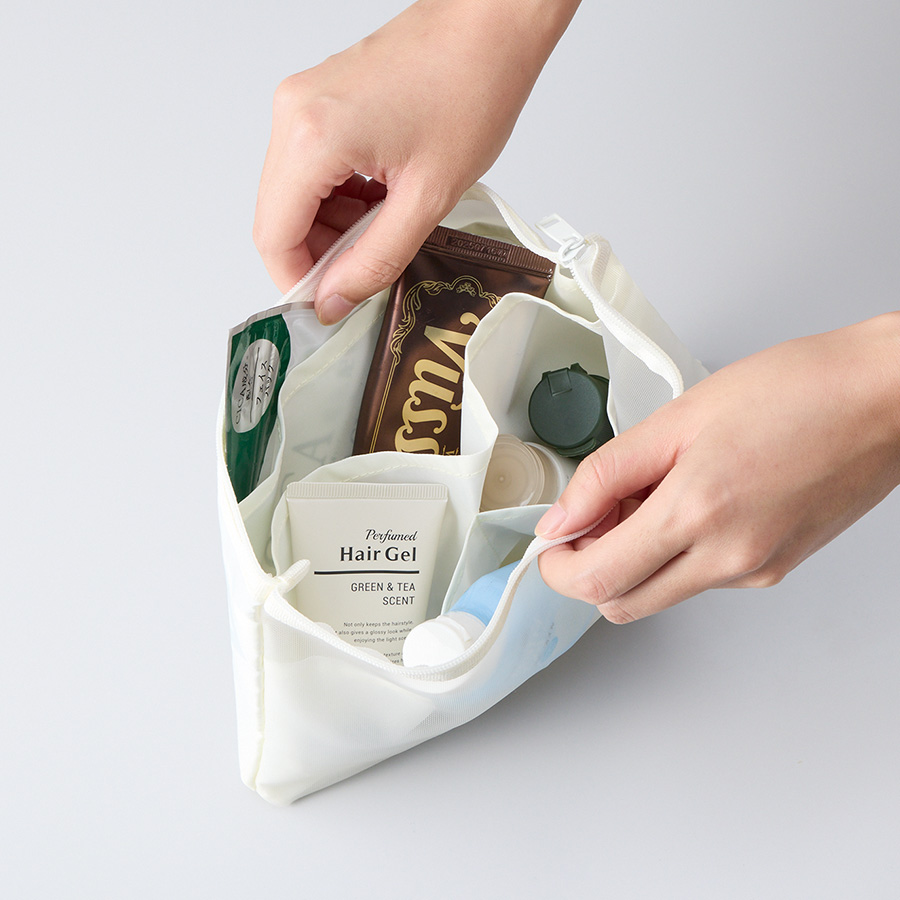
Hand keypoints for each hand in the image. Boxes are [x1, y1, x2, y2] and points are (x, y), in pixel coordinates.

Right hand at [253, 0, 579, 323]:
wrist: (488, 25)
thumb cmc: (471, 87)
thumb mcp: (426, 198)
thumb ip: (374, 260)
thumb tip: (335, 300)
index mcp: (312, 137)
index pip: (274, 236)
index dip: (297, 282)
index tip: (328, 306)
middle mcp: (294, 114)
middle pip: (278, 217)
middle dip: (318, 257)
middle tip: (366, 274)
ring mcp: (303, 103)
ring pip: (295, 196)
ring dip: (333, 229)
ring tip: (386, 231)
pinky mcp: (319, 101)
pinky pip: (311, 169)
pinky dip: (340, 199)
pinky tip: (382, 204)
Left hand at [536, 313, 899, 622]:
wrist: (882, 399)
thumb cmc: (796, 391)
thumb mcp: (678, 418)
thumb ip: (607, 474)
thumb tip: (561, 518)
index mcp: (697, 513)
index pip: (598, 580)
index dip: (558, 568)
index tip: (550, 543)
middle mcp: (729, 558)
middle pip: (623, 602)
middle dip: (590, 569)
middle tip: (591, 516)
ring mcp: (755, 570)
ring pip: (661, 591)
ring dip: (634, 558)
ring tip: (651, 491)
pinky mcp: (775, 568)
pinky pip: (701, 577)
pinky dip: (675, 552)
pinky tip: (688, 499)